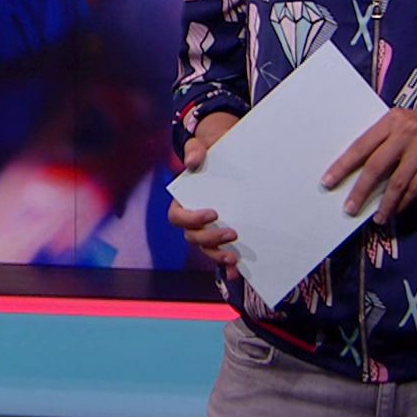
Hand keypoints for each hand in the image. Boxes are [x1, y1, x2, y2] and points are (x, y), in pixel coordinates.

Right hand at [167, 111, 240, 277]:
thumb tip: (192, 162)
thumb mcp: (202, 146)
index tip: (213, 213)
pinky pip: (222, 255)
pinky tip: (239, 270)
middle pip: (193, 238)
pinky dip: (227, 266)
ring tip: (235, 257)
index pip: (178, 217)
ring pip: (206, 250)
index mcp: (183, 201)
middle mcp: (193, 220)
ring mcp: (208, 230)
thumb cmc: (209, 152)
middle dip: (211, 239)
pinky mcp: (223, 237)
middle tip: (232, 233)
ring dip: (218, 256)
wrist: (227, 158)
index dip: (192, 219)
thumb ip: (196, 150)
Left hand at [323, 108, 416, 224]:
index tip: (328, 180)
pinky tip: (396, 212)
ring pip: (395, 181)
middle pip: (374, 165)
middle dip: (359, 189)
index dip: (343, 165)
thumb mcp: (410, 124)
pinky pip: (415, 188)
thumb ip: (388, 141)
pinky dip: (404, 203)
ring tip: (376, 217)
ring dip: (384, 203)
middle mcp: (405, 130)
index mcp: (392, 119)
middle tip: (348, 207)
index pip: (361, 144)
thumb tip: (360, 172)